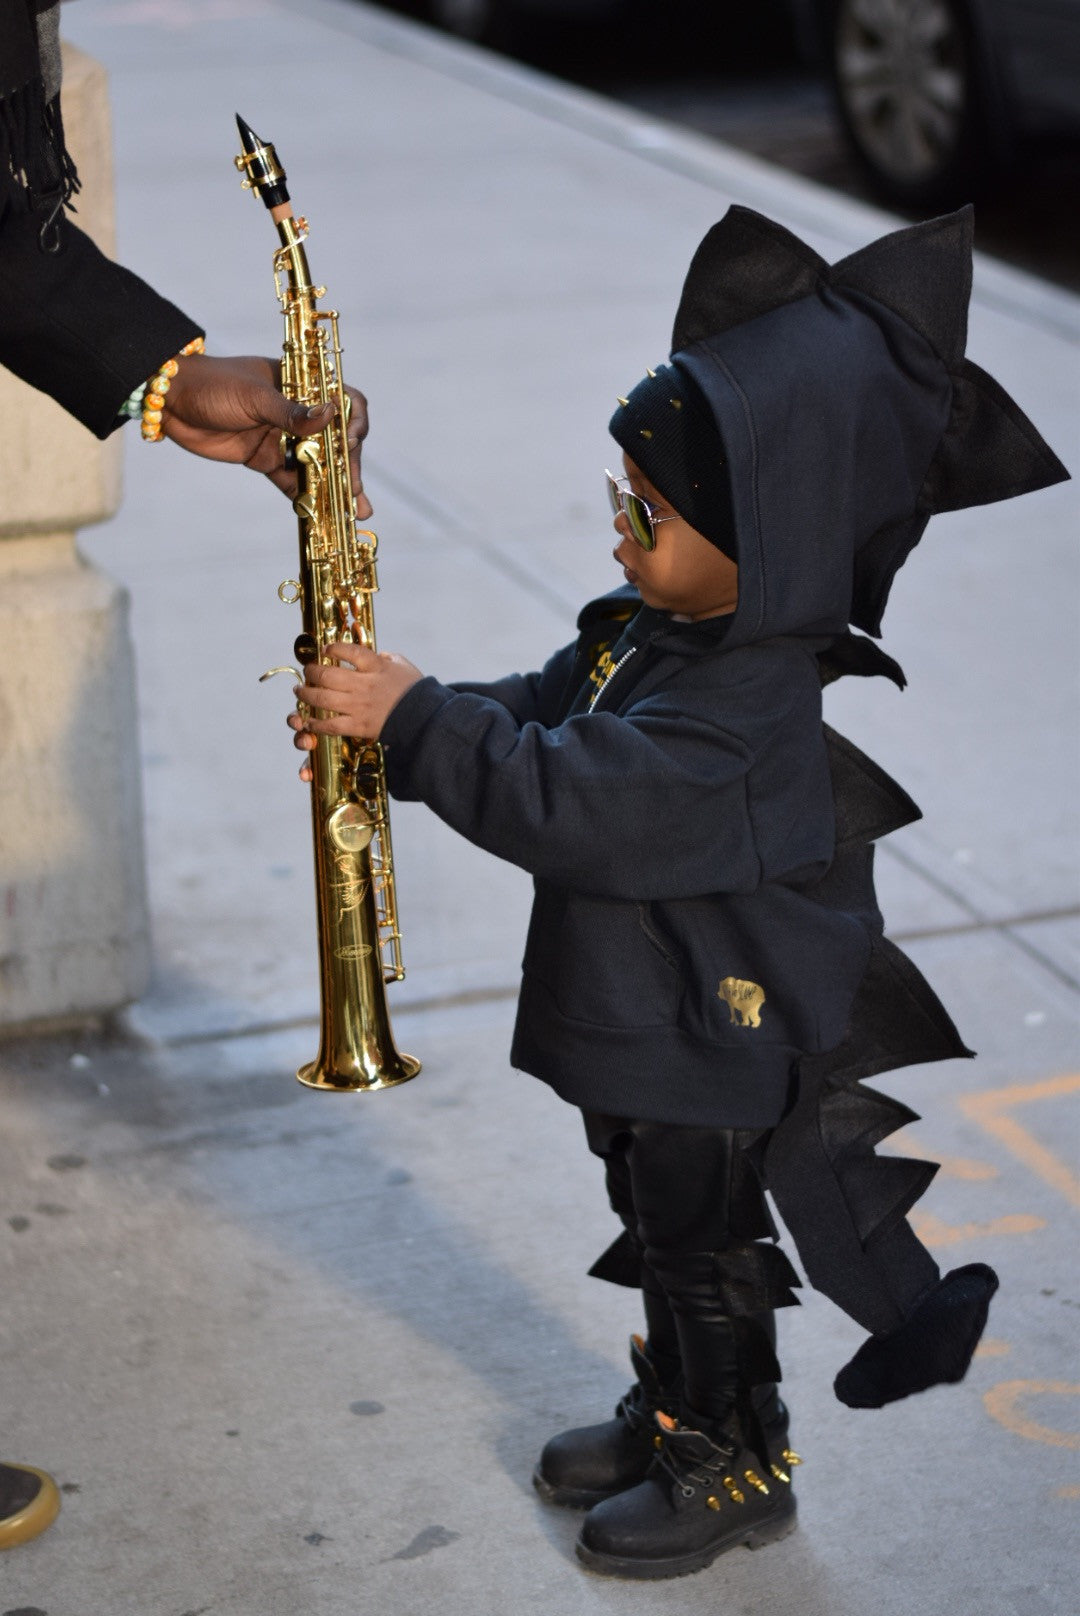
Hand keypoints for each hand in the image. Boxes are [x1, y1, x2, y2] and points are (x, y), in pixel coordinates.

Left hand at [161, 354, 370, 513]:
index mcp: (301, 384)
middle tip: (356, 491)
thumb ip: (291, 412)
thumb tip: (330, 415)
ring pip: (318, 464)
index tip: (350, 441)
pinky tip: (321, 514)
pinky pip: (292, 481)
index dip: (353, 421)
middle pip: (335, 440)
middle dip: (350, 466)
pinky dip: (306, 497)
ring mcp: (283, 437)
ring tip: (353, 512)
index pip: (343, 400)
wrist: (170, 401)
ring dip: (336, 487)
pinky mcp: (266, 459)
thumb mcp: (254, 396)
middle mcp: (297, 411)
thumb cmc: (213, 385)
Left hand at [288, 643, 423, 779]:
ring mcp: (359, 707)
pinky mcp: (358, 726)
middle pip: (327, 676)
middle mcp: (364, 685)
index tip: (325, 648)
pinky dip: (315, 723)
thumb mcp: (401, 665)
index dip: (332, 648)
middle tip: (308, 671)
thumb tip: (370, 654)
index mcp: (376, 667)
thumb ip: (383, 657)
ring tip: (300, 691)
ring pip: (322, 699)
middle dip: (311, 672)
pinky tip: (308, 720)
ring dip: (306, 694)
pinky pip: (330, 725)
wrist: (424, 719)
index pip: (349, 651)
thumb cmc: (414, 689)